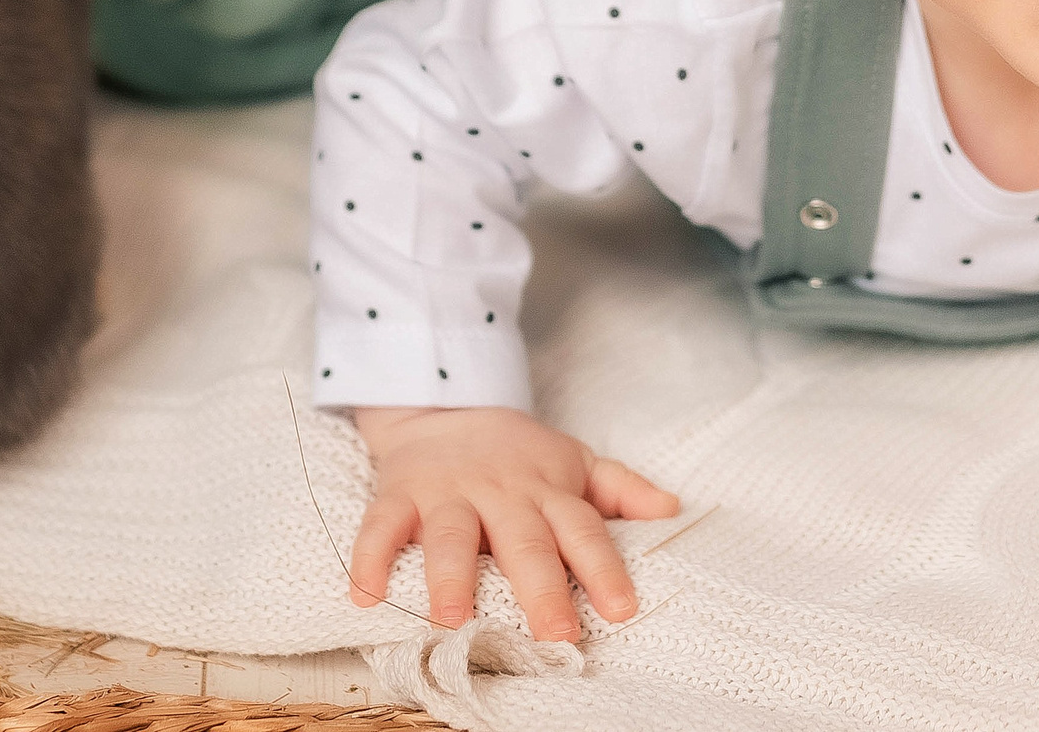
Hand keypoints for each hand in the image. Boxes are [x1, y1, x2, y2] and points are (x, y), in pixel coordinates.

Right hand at [348, 405, 681, 637]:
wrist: (447, 406)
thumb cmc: (520, 453)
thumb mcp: (576, 462)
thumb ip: (622, 489)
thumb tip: (674, 508)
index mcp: (548, 492)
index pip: (583, 531)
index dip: (604, 569)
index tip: (622, 609)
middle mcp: (501, 494)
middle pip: (524, 542)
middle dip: (540, 587)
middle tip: (554, 633)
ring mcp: (448, 494)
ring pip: (450, 534)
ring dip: (450, 575)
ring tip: (452, 618)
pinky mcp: (400, 494)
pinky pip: (380, 525)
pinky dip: (369, 558)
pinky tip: (364, 596)